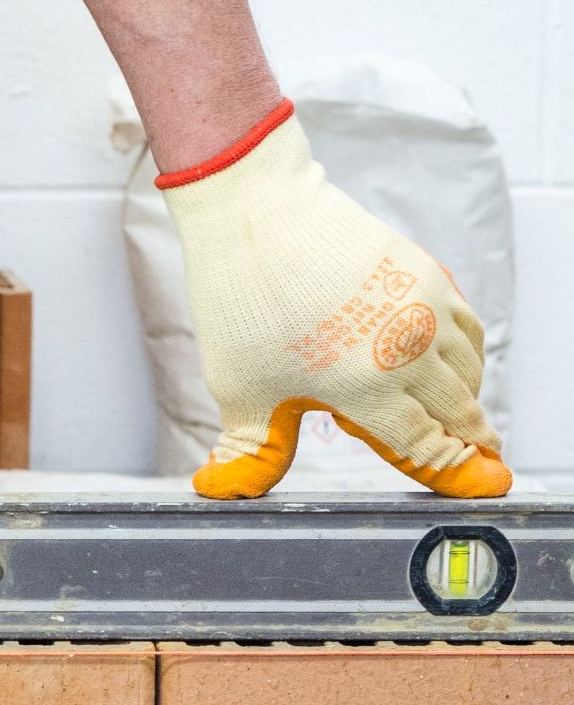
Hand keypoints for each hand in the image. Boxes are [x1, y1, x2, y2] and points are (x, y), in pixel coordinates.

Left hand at [164, 106, 508, 499]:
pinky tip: (454, 361)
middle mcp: (409, 353)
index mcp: (368, 390)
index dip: (450, 469)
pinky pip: (469, 326)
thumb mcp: (239, 390)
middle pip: (460, 410)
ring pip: (470, 369)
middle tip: (479, 454)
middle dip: (470, 438)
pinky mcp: (427, 275)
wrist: (258, 216)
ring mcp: (425, 311)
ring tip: (461, 413)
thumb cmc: (242, 306)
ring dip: (468, 396)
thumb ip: (250, 448)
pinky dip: (469, 354)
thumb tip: (225, 488)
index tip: (471, 480)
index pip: (427, 445)